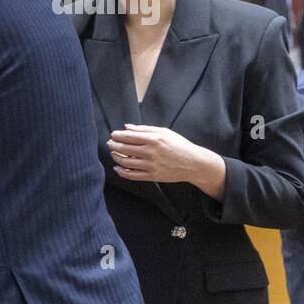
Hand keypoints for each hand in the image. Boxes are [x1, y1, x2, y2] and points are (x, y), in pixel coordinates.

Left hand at [108, 123, 225, 198]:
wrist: (194, 163)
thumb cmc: (179, 145)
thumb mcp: (164, 132)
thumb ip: (144, 129)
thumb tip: (126, 127)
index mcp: (154, 139)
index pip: (128, 136)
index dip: (117, 135)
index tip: (113, 135)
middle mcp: (151, 152)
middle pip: (124, 148)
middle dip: (113, 145)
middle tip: (110, 143)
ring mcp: (151, 165)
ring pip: (125, 162)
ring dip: (115, 157)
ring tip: (114, 153)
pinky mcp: (152, 176)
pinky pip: (131, 175)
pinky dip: (121, 172)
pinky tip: (117, 167)